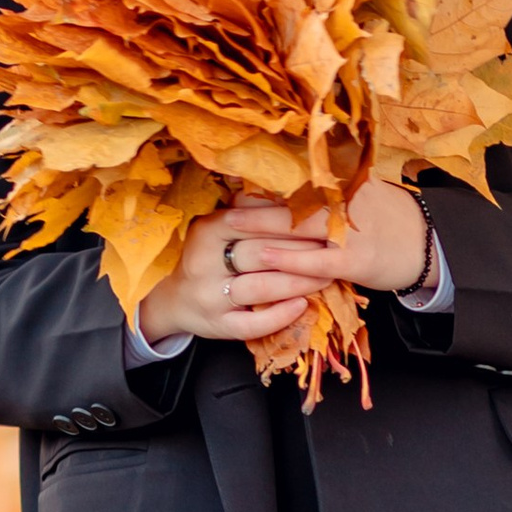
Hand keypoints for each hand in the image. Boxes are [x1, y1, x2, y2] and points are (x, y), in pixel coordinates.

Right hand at [135, 181, 429, 343]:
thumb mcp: (219, 228)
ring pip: (260, 288)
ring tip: (328, 276)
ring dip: (298, 282)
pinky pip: (253, 324)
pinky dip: (281, 315)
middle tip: (336, 249)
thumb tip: (295, 185)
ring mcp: (209, 297)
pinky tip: (304, 306)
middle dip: (302, 251)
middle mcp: (203, 263)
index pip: (253, 223)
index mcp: (206, 230)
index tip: (324, 220)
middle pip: (261, 254)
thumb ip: (250, 210)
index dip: (291, 222)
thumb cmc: (209, 257)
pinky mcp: (217, 326)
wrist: (175, 299)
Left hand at [201, 176, 430, 308]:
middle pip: (292, 198)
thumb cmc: (390, 222)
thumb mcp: (363, 195)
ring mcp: (351, 232)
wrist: (430, 246)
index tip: (235, 182)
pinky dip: (288, 259)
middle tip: (223, 204)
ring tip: (230, 228)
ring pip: (298, 226)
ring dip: (260, 227)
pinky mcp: (355, 261)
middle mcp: (346, 202)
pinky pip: (315, 260)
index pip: (298, 177)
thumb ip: (331, 189)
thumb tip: (292, 180)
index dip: (264, 181)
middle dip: (254, 202)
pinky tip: (265, 257)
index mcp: (346, 183)